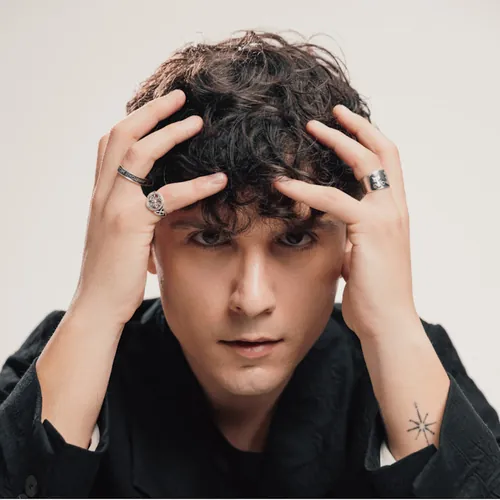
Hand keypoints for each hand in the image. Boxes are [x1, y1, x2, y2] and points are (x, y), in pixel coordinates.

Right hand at [70, 89, 226, 327]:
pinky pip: (168, 195)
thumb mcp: (120, 235)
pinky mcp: (131, 223)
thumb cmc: (113, 272)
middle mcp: (102, 192)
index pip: (109, 143)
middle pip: (122, 134)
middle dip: (151, 111)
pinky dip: (197, 185)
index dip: (133, 120)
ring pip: (139, 152)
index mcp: (100, 193)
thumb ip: (136, 214)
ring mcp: (114, 205)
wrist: (98, 304)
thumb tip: (158, 207)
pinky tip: (220, 180)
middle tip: (180, 96)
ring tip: (198, 122)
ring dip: (170, 132)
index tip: (158, 109)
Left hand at [273, 105, 417, 339]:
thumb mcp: (360, 254)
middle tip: (327, 113)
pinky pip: (333, 199)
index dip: (368, 138)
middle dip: (354, 127)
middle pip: (382, 151)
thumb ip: (351, 234)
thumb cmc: (372, 293)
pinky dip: (305, 189)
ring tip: (308, 128)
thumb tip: (331, 225)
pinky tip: (282, 184)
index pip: (387, 163)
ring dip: (335, 142)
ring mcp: (387, 216)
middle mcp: (395, 207)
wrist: (387, 322)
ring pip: (363, 163)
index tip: (345, 124)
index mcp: (394, 212)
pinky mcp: (371, 229)